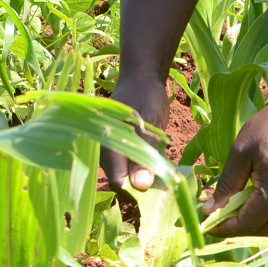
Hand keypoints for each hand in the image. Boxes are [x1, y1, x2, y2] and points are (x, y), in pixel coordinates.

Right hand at [102, 75, 169, 192]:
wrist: (141, 78)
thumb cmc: (145, 97)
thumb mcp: (149, 125)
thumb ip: (143, 154)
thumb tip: (141, 186)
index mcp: (106, 146)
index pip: (118, 182)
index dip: (137, 188)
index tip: (159, 188)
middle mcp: (103, 152)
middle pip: (121, 180)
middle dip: (141, 183)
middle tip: (164, 177)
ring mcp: (109, 150)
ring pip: (125, 174)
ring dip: (143, 175)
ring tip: (162, 167)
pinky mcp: (117, 148)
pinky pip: (128, 165)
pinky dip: (142, 166)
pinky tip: (155, 160)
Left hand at [201, 88, 267, 236]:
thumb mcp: (241, 151)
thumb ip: (226, 185)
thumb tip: (210, 210)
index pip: (246, 225)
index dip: (224, 229)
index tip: (207, 226)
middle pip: (262, 231)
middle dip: (238, 229)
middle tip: (219, 219)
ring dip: (258, 228)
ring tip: (240, 215)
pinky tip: (263, 210)